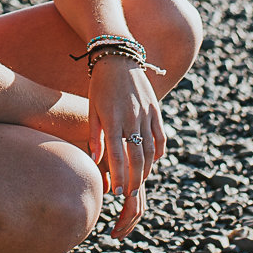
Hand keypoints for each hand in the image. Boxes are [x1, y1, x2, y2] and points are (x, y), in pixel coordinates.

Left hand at [87, 56, 165, 239]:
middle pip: (137, 157)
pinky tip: (154, 161)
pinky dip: (158, 151)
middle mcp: (132, 118)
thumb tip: (95, 160)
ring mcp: (146, 113)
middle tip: (129, 195)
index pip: (117, 156)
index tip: (116, 193)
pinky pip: (160, 135)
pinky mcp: (155, 109)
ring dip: (146, 169)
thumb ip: (95, 135)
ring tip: (140, 182)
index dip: (118, 177)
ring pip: (150, 149)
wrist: (118, 57)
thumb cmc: (99, 86)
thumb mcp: (92, 109)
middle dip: (134, 179)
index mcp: (113, 119)